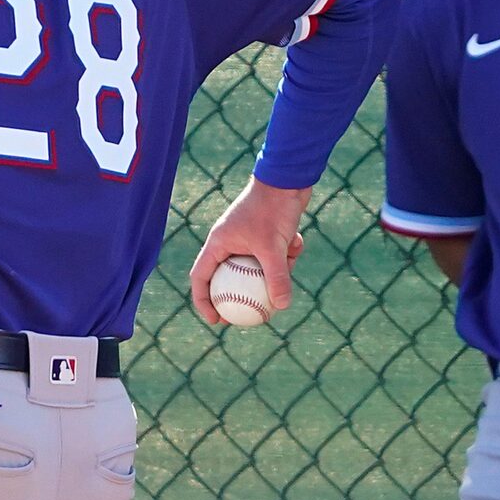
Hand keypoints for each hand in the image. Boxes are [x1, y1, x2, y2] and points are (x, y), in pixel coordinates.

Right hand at [188, 178, 309, 327]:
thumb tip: (282, 306)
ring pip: (254, 267)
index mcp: (218, 243)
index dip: (204, 303)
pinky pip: (272, 254)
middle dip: (240, 296)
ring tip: (290, 267)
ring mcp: (247, 238)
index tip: (217, 321)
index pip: (201, 278)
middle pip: (227, 277)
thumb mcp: (274, 247)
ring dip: (273, 271)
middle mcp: (229, 241)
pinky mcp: (265, 233)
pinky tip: (298, 243)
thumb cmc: (273, 209)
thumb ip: (277, 277)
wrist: (287, 178)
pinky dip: (286, 254)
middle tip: (249, 316)